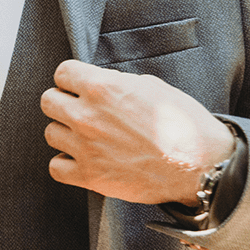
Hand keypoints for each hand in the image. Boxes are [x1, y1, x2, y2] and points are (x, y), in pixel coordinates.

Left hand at [40, 60, 232, 203]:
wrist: (200, 166)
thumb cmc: (183, 124)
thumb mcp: (153, 87)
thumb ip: (119, 83)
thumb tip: (103, 83)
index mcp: (103, 88)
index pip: (62, 73)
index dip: (72, 78)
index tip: (79, 86)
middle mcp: (88, 116)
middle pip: (48, 101)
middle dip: (63, 102)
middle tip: (80, 109)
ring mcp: (86, 148)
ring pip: (50, 133)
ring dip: (66, 133)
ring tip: (86, 136)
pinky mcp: (90, 176)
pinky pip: (55, 167)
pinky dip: (65, 164)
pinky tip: (81, 159)